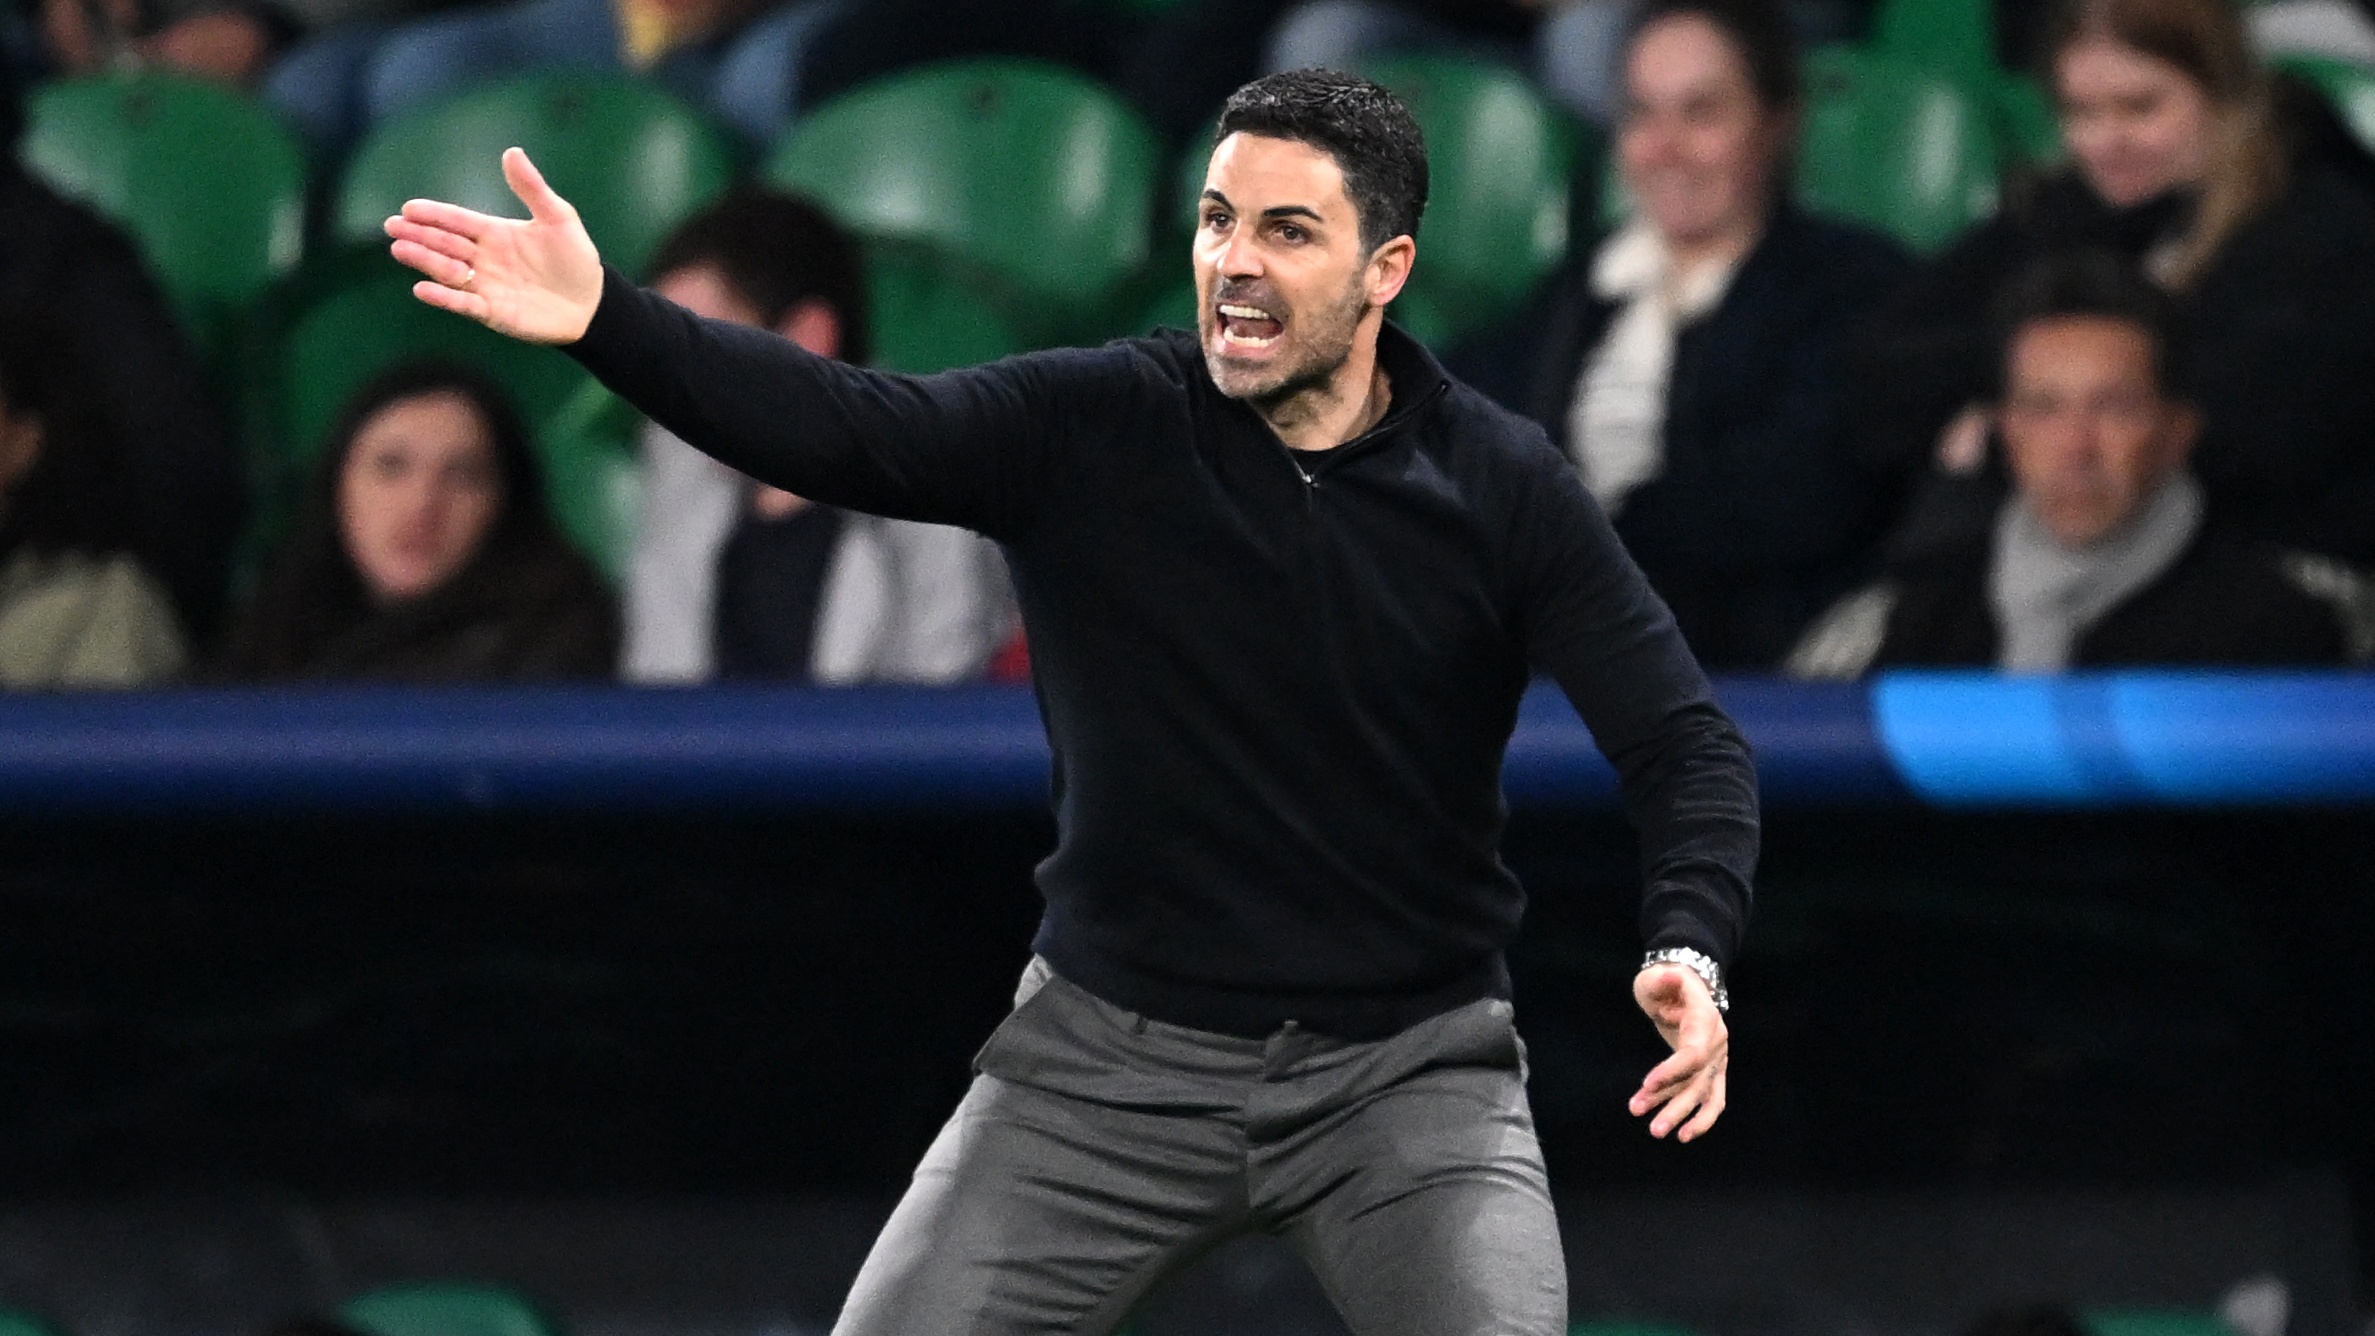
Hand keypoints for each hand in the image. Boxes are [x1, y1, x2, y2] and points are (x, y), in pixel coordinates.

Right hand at [384, 147, 604, 344]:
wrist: (592, 303)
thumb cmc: (575, 259)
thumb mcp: (558, 218)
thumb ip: (532, 188)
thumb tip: (512, 152)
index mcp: (495, 233)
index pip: (458, 221)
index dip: (434, 215)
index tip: (409, 208)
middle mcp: (484, 258)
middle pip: (446, 244)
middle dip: (419, 235)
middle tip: (393, 227)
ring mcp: (486, 285)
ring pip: (448, 271)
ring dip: (424, 261)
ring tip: (400, 250)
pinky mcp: (492, 312)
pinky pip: (464, 304)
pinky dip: (444, 297)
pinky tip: (422, 289)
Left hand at [1629, 962, 1728, 1141]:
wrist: (1683, 987)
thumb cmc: (1666, 982)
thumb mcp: (1658, 975)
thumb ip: (1663, 978)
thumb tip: (1671, 975)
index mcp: (1705, 1019)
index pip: (1693, 1052)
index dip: (1672, 1071)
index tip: (1647, 1084)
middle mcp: (1716, 1042)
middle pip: (1698, 1080)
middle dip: (1675, 1104)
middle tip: (1650, 1125)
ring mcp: (1717, 1059)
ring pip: (1703, 1094)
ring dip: (1680, 1114)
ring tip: (1654, 1131)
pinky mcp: (1711, 1070)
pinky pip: (1708, 1098)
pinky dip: (1695, 1116)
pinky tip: (1678, 1133)